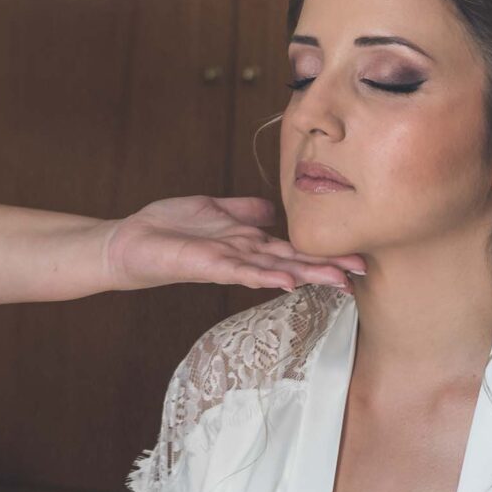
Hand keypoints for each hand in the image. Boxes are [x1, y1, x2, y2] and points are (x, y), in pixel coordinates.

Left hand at [101, 195, 365, 292]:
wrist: (130, 242)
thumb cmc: (169, 228)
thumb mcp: (213, 210)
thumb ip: (244, 210)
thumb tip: (272, 210)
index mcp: (247, 241)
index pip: (292, 247)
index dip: (321, 251)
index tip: (354, 256)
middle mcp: (243, 255)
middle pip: (292, 260)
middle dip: (326, 267)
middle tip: (361, 273)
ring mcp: (228, 262)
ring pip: (275, 268)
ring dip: (306, 274)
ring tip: (337, 280)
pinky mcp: (209, 265)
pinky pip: (242, 270)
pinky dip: (266, 276)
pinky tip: (288, 281)